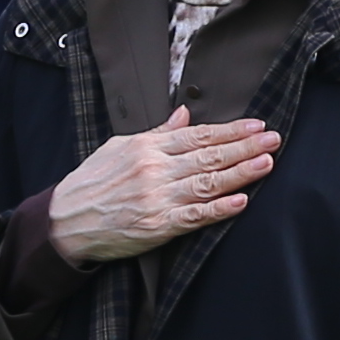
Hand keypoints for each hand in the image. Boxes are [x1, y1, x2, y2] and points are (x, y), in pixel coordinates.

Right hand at [45, 110, 279, 266]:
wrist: (66, 220)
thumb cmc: (93, 181)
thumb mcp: (120, 146)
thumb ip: (157, 132)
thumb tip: (185, 113)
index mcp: (148, 147)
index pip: (198, 135)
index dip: (230, 130)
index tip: (256, 124)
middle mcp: (155, 170)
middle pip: (209, 156)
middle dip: (245, 146)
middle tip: (274, 139)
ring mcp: (157, 198)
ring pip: (207, 183)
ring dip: (241, 173)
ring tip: (267, 163)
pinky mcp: (157, 226)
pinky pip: (194, 216)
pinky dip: (219, 209)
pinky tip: (241, 201)